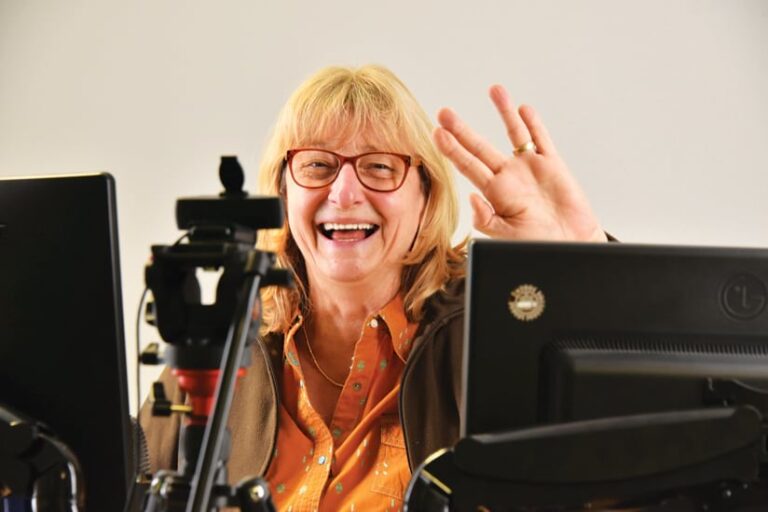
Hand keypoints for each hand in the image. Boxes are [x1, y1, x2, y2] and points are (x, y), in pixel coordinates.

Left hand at [434, 85, 606, 241]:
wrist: (570, 246)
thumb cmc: (538, 244)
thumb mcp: (506, 237)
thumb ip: (487, 219)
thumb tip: (471, 198)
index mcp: (495, 193)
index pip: (468, 166)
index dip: (452, 149)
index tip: (436, 133)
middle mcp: (509, 177)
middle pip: (480, 146)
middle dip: (462, 129)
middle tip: (444, 112)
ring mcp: (530, 168)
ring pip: (513, 134)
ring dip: (503, 112)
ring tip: (494, 90)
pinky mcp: (552, 166)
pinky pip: (541, 140)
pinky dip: (533, 124)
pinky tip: (522, 109)